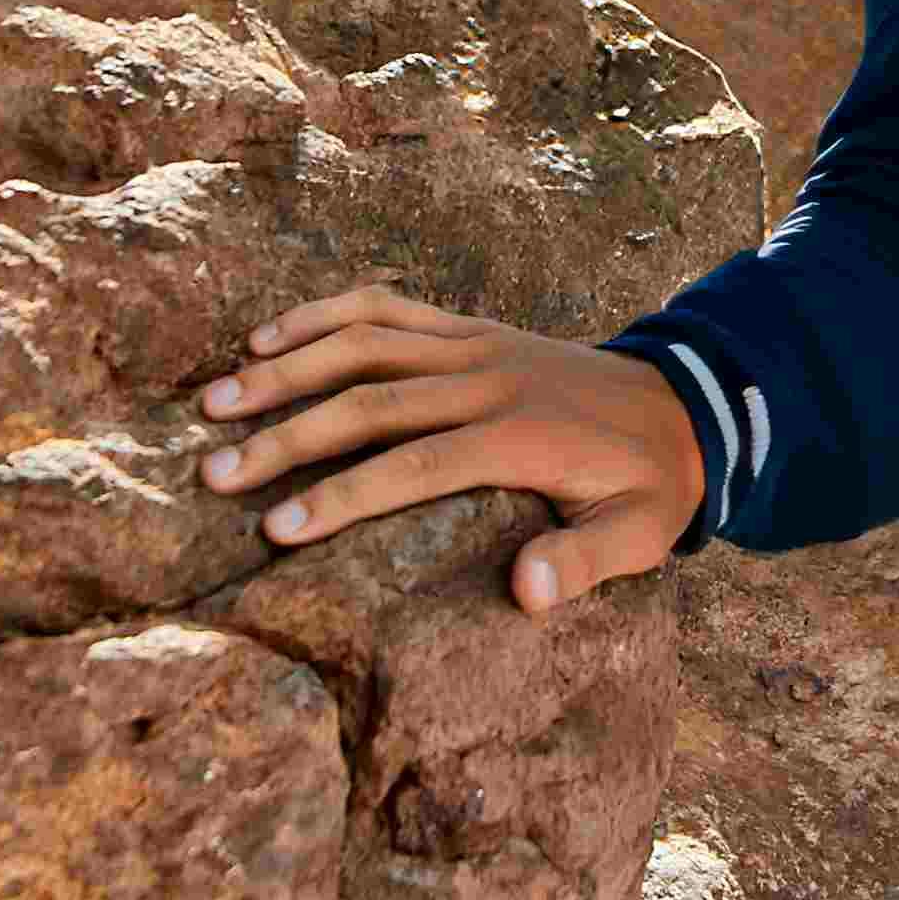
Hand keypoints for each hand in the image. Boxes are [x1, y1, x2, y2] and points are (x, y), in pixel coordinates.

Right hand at [196, 286, 707, 616]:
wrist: (684, 405)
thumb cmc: (649, 486)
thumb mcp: (641, 535)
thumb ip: (586, 563)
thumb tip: (525, 592)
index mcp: (522, 436)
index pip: (416, 466)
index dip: (345, 496)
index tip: (277, 530)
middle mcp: (487, 380)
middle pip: (371, 401)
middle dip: (287, 436)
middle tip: (214, 472)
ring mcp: (472, 344)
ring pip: (364, 343)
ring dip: (286, 368)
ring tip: (214, 402)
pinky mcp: (465, 327)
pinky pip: (385, 307)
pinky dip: (323, 315)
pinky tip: (264, 338)